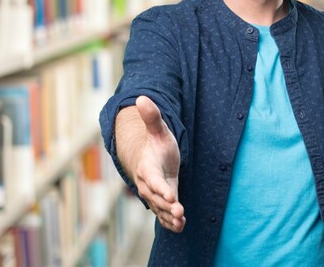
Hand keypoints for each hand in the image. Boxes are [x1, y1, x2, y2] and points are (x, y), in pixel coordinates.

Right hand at [134, 95, 185, 232]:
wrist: (150, 158)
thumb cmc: (156, 143)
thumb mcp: (158, 130)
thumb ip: (152, 117)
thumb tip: (142, 98)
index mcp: (148, 167)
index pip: (153, 180)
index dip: (161, 188)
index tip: (171, 195)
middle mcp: (149, 184)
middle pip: (157, 198)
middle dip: (167, 206)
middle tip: (179, 211)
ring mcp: (155, 195)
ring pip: (161, 209)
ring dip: (170, 217)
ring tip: (181, 222)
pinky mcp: (162, 202)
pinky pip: (165, 215)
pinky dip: (171, 223)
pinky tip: (181, 226)